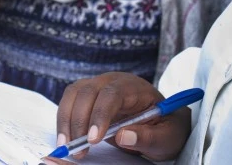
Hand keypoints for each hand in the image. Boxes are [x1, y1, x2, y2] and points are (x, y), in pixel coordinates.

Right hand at [50, 72, 191, 162]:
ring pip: (73, 94)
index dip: (100, 114)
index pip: (112, 94)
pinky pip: (70, 102)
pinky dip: (64, 120)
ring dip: (66, 120)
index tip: (94, 139)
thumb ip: (149, 137)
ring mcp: (98, 86)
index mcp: (135, 87)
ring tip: (68, 146)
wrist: (162, 122)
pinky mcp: (88, 97)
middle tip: (78, 150)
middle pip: (88, 91)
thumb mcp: (166, 137)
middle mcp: (113, 81)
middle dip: (79, 121)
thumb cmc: (166, 127)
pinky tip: (67, 139)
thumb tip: (123, 136)